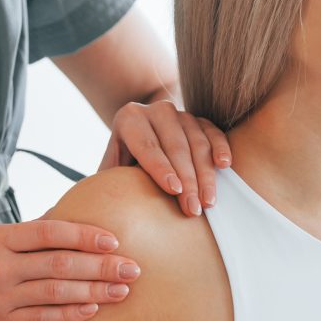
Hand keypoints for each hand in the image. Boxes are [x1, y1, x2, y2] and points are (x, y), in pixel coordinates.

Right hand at [0, 220, 140, 320]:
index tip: (113, 240)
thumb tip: (64, 225)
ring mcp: (0, 297)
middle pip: (60, 263)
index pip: (49, 232)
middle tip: (133, 268)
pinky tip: (93, 309)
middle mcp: (0, 266)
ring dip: (94, 290)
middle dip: (101, 265)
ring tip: (123, 291)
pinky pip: (42, 318)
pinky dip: (70, 314)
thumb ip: (22, 236)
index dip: (84, 236)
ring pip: (56, 292)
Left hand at [98, 100, 231, 216]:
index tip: (173, 190)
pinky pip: (213, 132)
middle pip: (175, 146)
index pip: (147, 145)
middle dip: (187, 180)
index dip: (160, 168)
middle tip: (193, 209)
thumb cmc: (122, 161)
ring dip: (205, 174)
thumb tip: (96, 207)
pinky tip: (224, 166)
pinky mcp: (199, 119)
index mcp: (129, 119)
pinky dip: (220, 147)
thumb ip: (106, 181)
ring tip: (208, 202)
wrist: (139, 137)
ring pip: (197, 141)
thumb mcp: (111, 167)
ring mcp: (180, 113)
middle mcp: (156, 111)